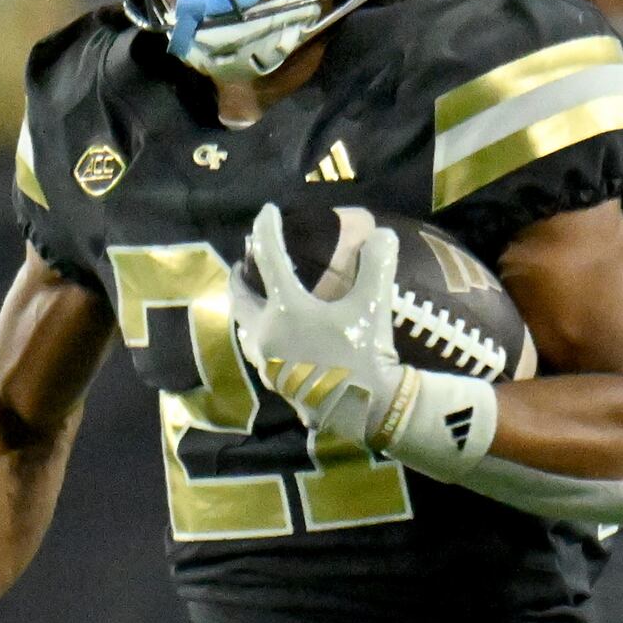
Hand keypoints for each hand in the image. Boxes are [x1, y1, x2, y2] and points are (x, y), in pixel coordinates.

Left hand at [233, 204, 413, 452]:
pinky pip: (258, 346)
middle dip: (240, 275)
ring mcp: (267, 359)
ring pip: (245, 324)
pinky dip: (259, 328)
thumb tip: (381, 234)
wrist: (361, 411)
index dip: (266, 228)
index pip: (269, 257)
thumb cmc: (364, 356)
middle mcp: (266, 332)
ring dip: (247, 305)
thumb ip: (377, 263)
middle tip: (244, 261)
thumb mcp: (375, 305)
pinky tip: (275, 332)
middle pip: (241, 296)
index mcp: (285, 309)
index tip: (266, 211)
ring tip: (256, 296)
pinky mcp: (276, 380)